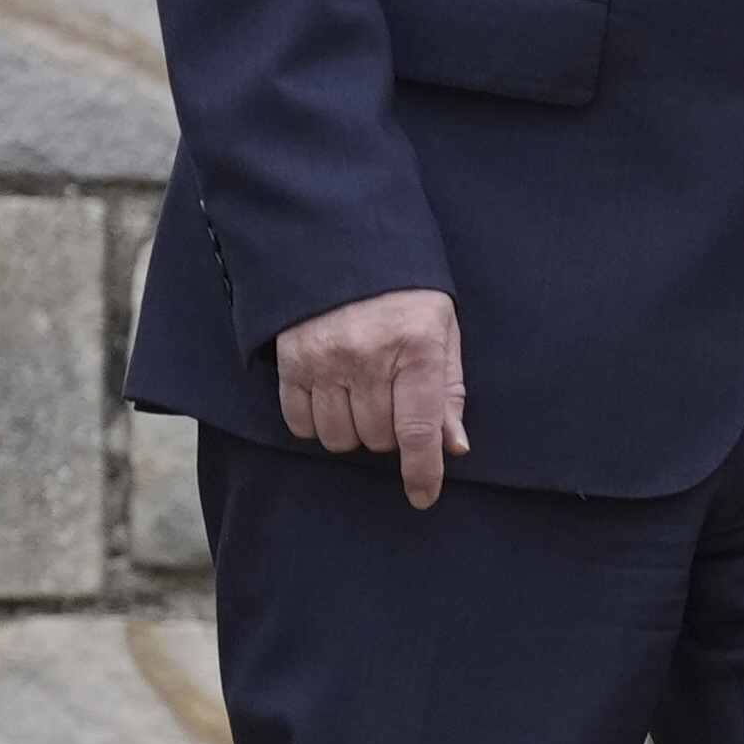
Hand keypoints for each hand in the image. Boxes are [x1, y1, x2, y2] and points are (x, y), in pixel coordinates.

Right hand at [275, 287, 467, 508]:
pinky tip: (331, 400)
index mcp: (416, 348)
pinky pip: (299, 422)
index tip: (423, 497)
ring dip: (354, 432)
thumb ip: (448, 390)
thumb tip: (453, 447)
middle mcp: (368, 357)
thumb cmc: (405, 294)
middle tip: (393, 401)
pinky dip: (316, 424)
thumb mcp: (443, 330)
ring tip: (362, 398)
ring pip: (339, 438)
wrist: (344, 246)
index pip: (419, 430)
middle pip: (379, 439)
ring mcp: (324, 360)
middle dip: (391, 434)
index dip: (422, 472)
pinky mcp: (291, 361)